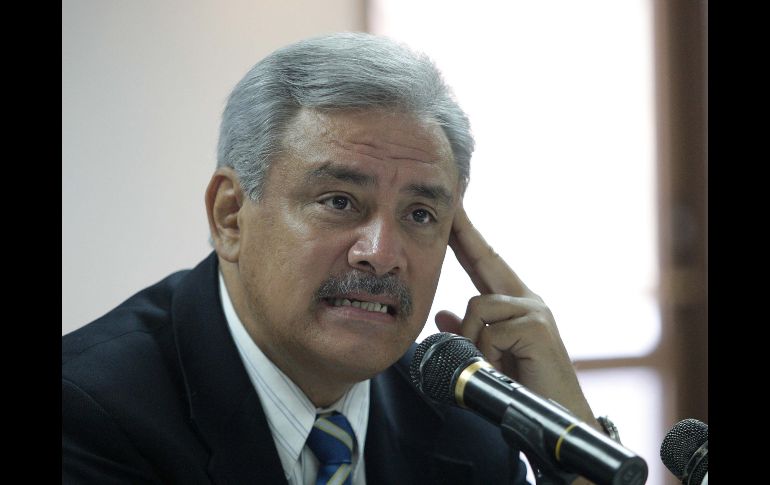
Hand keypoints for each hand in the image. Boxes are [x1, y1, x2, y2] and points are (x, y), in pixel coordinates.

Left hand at [435, 204, 597, 426]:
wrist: (558, 418)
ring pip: (477, 306)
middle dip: (465, 234)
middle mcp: (527, 299)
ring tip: (490, 364)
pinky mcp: (536, 325)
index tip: (453, 213)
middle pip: (487, 259)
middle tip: (451, 207)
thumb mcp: (488, 357)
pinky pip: (488, 330)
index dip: (467, 238)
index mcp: (515, 304)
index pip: (485, 264)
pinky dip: (486, 354)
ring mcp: (534, 309)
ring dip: (474, 340)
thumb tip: (442, 315)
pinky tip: (502, 368)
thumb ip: (468, 334)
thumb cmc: (525, 387)